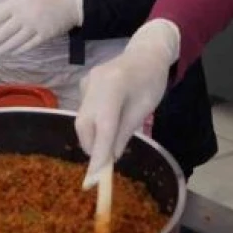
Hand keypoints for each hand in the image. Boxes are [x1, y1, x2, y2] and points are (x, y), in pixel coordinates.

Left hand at [0, 0, 82, 57]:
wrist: (72, 2)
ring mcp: (35, 27)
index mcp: (19, 3)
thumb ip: (11, 2)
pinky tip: (9, 53)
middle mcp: (24, 16)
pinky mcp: (44, 36)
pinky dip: (17, 50)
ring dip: (1, 50)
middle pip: (3, 33)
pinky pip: (27, 45)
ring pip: (14, 42)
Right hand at [75, 19, 179, 188]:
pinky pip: (84, 111)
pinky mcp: (83, 85)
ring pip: (81, 120)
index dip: (98, 154)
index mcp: (114, 86)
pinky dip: (92, 125)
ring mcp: (86, 83)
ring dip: (92, 137)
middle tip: (105, 162)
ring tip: (108, 144)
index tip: (95, 178)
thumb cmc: (151, 81)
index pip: (103, 126)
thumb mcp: (143, 109)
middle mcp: (94, 83)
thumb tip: (110, 158)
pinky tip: (106, 125)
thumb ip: (125, 132)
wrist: (145, 53)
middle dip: (92, 147)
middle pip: (84, 125)